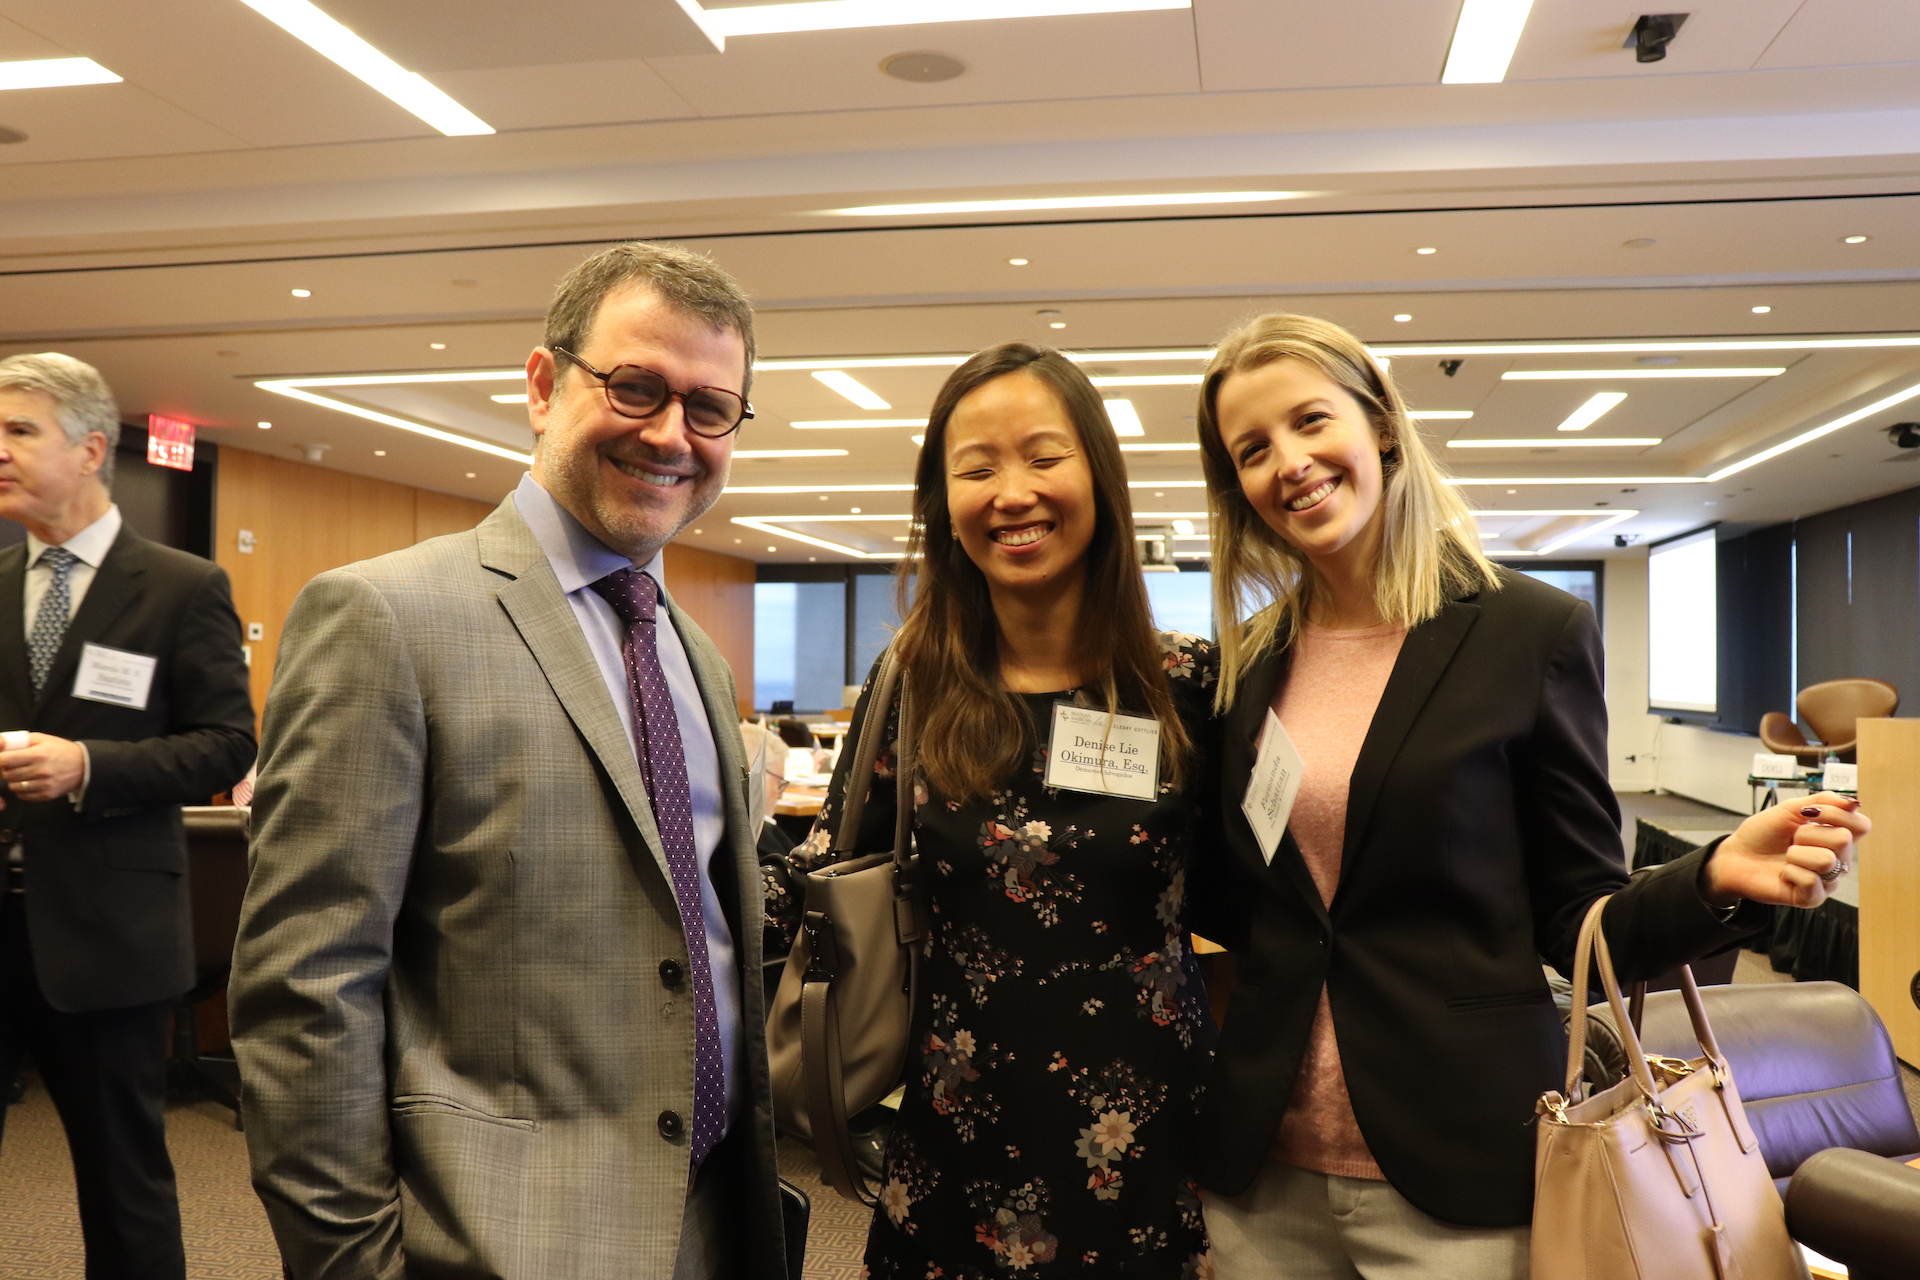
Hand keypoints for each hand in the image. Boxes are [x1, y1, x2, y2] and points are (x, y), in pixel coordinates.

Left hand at [0, 733, 87, 806]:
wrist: (84, 765)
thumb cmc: (61, 750)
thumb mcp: (41, 739)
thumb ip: (18, 740)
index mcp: (38, 754)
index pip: (5, 760)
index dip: (0, 760)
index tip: (3, 758)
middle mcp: (41, 771)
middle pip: (7, 774)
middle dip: (7, 769)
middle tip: (15, 765)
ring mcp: (44, 784)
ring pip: (13, 786)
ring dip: (14, 780)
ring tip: (23, 773)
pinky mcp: (47, 794)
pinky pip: (23, 795)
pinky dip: (22, 789)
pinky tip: (30, 782)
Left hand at [1702, 792, 1870, 908]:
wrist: (1735, 856)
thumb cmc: (1763, 834)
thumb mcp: (1790, 809)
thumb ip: (1823, 801)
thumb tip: (1853, 801)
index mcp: (1836, 836)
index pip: (1861, 825)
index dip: (1837, 814)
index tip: (1808, 813)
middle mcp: (1837, 859)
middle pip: (1843, 840)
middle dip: (1808, 834)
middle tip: (1792, 839)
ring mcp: (1827, 880)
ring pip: (1826, 860)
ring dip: (1797, 853)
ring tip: (1787, 856)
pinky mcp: (1812, 898)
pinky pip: (1811, 881)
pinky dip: (1790, 872)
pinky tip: (1785, 873)